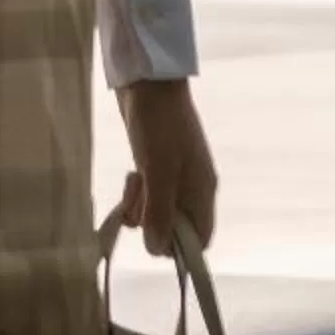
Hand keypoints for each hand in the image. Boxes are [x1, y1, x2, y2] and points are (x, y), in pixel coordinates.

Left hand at [116, 77, 218, 258]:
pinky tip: (131, 175)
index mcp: (202, 193)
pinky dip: (136, 192)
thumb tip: (156, 249)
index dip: (179, 247)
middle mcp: (192, 189)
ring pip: (156, 211)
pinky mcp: (156, 167)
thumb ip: (159, 212)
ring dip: (140, 205)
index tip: (154, 236)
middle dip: (152, 221)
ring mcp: (174, 177)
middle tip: (139, 200)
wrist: (148, 84)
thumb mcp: (158, 172)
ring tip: (134, 181)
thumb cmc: (158, 127)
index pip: (200, 239)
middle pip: (174, 228)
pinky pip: (147, 194)